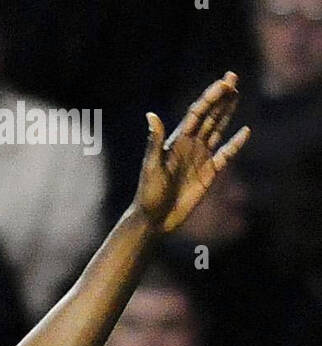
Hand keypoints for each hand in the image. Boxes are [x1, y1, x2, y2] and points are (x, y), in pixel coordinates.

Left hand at [135, 72, 249, 232]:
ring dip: (227, 112)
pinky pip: (225, 155)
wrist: (154, 219)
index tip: (224, 82)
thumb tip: (151, 115)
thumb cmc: (148, 194)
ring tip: (236, 93)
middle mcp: (190, 145)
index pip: (197, 113)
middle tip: (233, 77)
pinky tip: (245, 131)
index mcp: (177, 141)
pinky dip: (235, 144)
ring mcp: (200, 158)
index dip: (210, 97)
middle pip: (209, 116)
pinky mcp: (208, 174)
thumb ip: (154, 142)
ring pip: (217, 129)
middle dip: (221, 97)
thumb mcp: (151, 167)